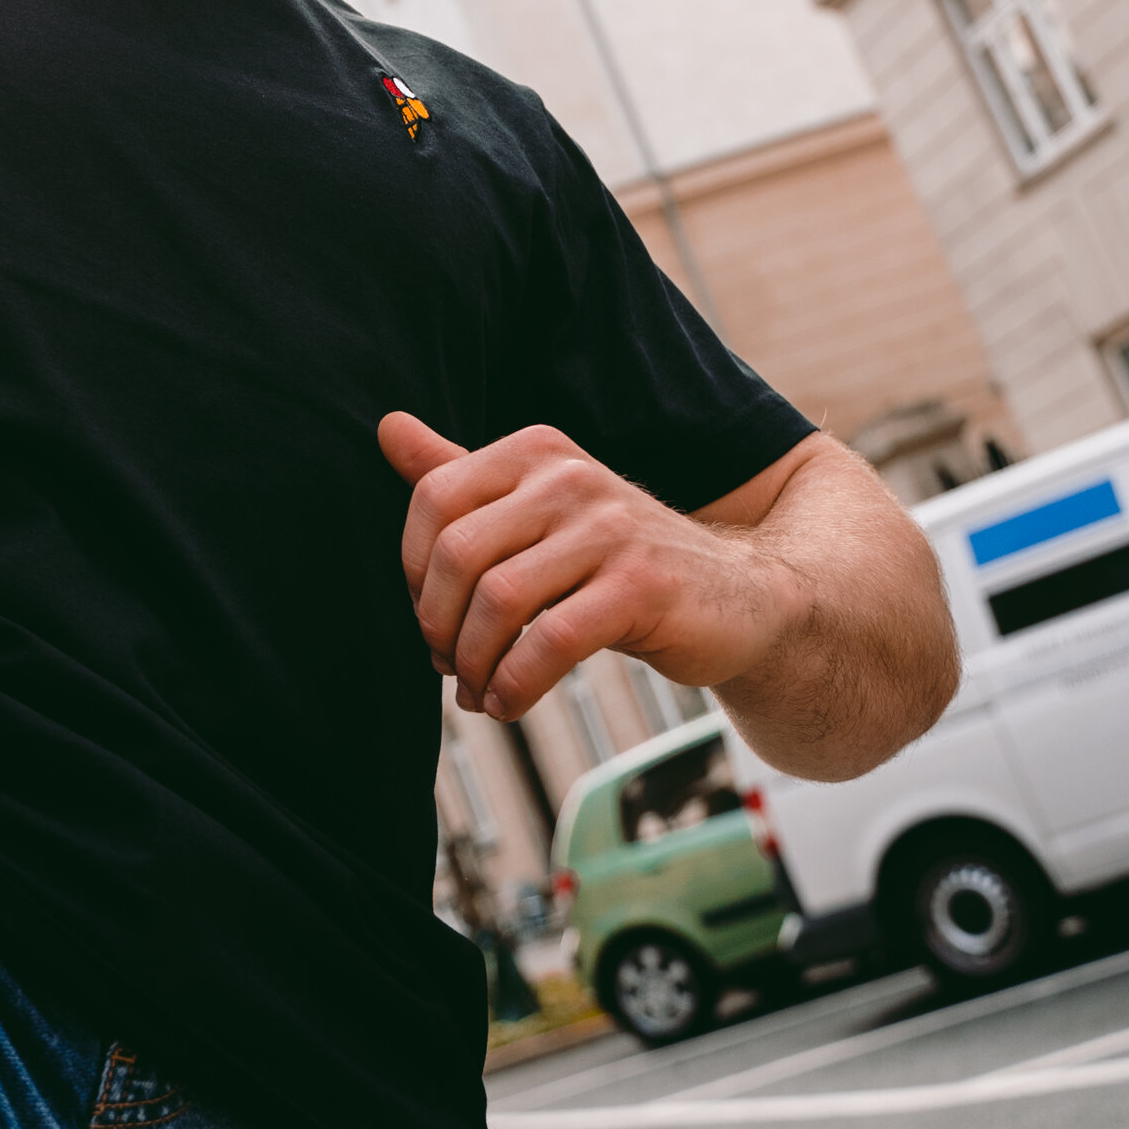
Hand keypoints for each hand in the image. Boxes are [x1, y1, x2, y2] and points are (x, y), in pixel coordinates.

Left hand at [378, 410, 798, 722]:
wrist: (742, 597)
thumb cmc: (619, 560)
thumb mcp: (540, 509)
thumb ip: (463, 474)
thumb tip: (386, 426)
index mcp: (536, 452)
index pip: (434, 498)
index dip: (414, 570)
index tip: (430, 619)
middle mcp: (570, 478)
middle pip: (457, 552)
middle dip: (437, 623)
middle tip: (448, 665)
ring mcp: (609, 529)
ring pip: (498, 600)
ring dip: (473, 662)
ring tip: (478, 691)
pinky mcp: (642, 587)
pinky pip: (550, 642)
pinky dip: (515, 684)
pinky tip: (510, 702)